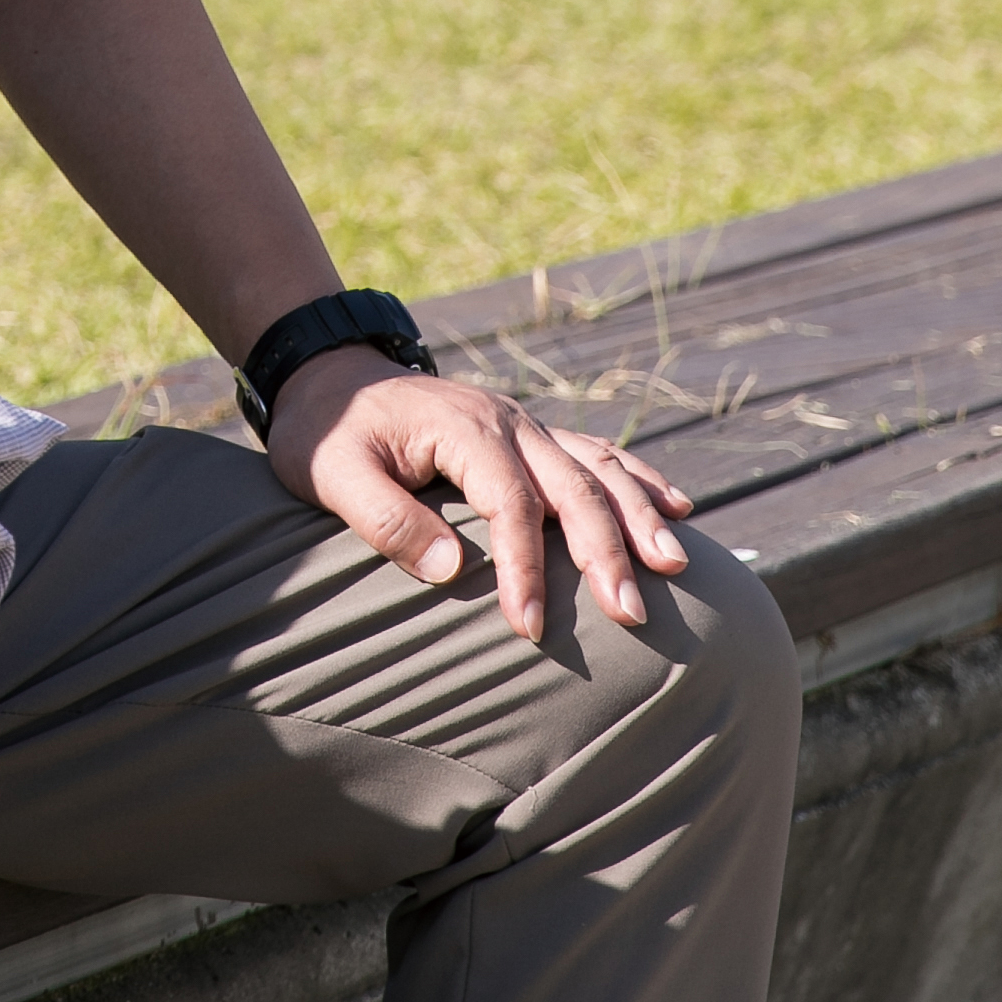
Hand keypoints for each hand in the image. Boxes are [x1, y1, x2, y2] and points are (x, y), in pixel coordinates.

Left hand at [264, 348, 694, 645]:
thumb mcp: (331, 473)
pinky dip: (639, 479)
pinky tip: (676, 507)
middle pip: (572, 487)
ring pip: (599, 468)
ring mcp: (525, 424)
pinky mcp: (530, 434)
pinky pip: (597, 453)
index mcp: (462, 428)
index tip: (529, 627)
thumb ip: (384, 518)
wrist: (328, 375)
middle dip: (606, 552)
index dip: (525, 567)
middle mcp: (508, 421)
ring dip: (638, 517)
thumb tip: (454, 570)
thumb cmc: (325, 432)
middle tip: (632, 614)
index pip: (509, 504)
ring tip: (675, 566)